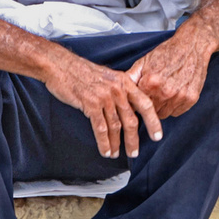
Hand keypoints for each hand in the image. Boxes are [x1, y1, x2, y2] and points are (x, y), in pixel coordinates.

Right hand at [42, 49, 159, 158]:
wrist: (60, 65)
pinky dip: (104, 143)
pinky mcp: (91, 104)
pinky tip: (105, 151)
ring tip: (116, 154)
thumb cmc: (81, 71)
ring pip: (116, 126)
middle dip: (134, 140)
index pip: (145, 104)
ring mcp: (105, 96)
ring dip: (117, 144)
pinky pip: (101, 128)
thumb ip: (119, 90)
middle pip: (132, 119)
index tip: (157, 135)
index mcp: (125, 81)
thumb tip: (128, 108)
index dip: (153, 122)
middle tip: (134, 152)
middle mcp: (118, 89)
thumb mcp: (108, 76)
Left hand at [128, 25, 214, 120]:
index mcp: (150, 82)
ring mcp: (179, 96)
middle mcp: (165, 92)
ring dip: (162, 107)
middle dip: (150, 104)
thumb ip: (130, 77)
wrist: (192, 45)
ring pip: (164, 114)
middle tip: (154, 92)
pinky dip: (174, 106)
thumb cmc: (168, 52)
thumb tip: (117, 90)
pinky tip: (175, 92)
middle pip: (150, 112)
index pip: (137, 105)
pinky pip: (177, 112)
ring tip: (165, 91)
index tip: (140, 97)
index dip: (137, 101)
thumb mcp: (144, 61)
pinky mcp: (191, 99)